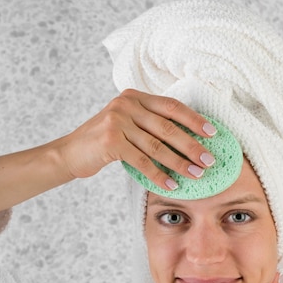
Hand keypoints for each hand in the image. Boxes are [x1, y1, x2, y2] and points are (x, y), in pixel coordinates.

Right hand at [52, 89, 215, 188]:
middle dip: (192, 145)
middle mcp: (126, 104)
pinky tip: (171, 185)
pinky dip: (158, 175)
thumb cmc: (104, 142)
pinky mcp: (111, 140)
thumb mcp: (127, 124)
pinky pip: (142, 161)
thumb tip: (188, 139)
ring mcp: (117, 121)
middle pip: (168, 127)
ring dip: (180, 163)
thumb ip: (150, 124)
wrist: (70, 152)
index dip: (194, 120)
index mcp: (135, 97)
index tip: (212, 133)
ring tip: (196, 174)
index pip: (171, 106)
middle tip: (209, 160)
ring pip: (157, 146)